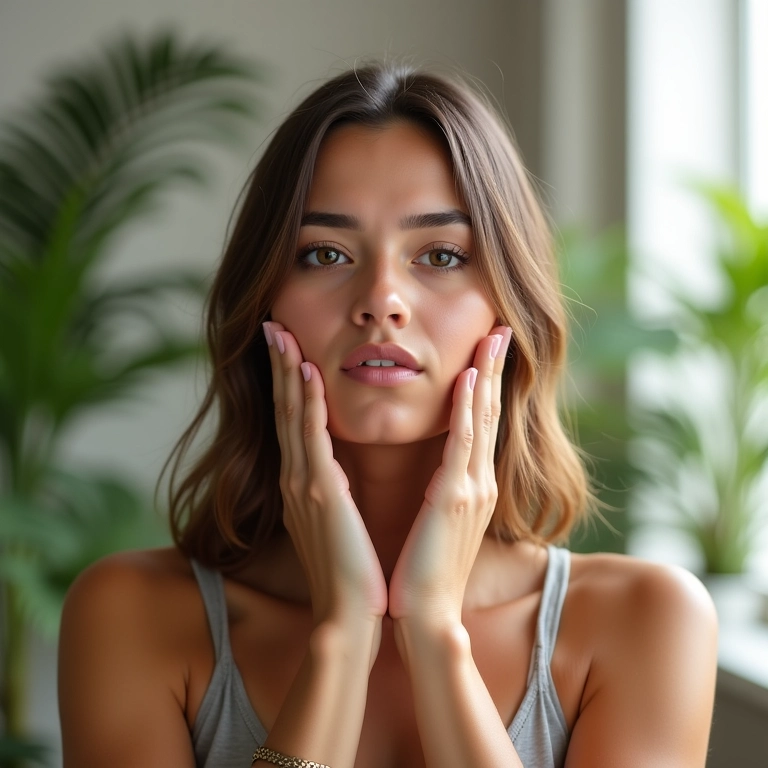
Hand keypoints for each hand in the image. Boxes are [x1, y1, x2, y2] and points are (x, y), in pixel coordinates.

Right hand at [265, 321, 387, 626]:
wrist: (348, 614)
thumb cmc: (348, 570)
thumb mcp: (333, 521)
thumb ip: (328, 491)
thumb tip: (332, 471)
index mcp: (303, 483)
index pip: (292, 421)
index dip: (286, 382)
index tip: (285, 347)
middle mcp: (295, 477)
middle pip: (284, 409)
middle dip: (277, 365)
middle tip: (272, 326)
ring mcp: (303, 483)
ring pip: (292, 415)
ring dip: (286, 371)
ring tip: (280, 333)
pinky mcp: (319, 493)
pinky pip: (311, 437)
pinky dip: (305, 403)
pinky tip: (305, 373)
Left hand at [388, 326, 511, 627]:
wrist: (425, 616)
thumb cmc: (426, 572)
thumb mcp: (439, 524)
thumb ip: (444, 493)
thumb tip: (439, 475)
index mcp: (471, 486)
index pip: (480, 425)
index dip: (486, 385)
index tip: (486, 351)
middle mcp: (478, 481)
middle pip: (489, 412)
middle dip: (495, 368)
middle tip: (501, 328)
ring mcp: (471, 488)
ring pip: (482, 419)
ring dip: (487, 373)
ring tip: (493, 336)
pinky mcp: (454, 498)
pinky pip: (463, 443)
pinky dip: (469, 408)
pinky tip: (471, 377)